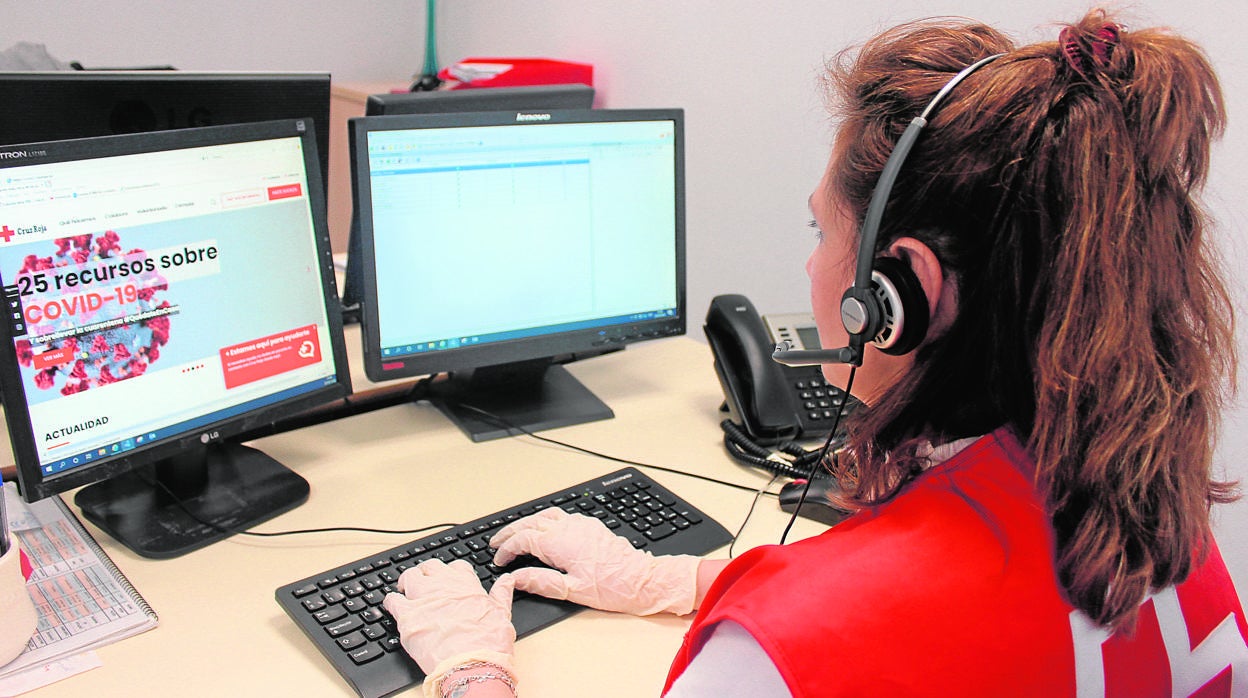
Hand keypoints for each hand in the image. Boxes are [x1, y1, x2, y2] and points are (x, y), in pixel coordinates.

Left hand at [381, 559, 515, 673]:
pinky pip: (392, 600)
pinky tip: (393, 606)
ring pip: (409, 577)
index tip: (448, 580)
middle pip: (429, 567)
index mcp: (466, 584)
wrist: (471, 665)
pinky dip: (391, 601)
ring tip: (406, 590)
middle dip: (426, 573)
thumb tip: (507, 580)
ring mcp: (424, 599)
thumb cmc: (488, 643)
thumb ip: (502, 593)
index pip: (455, 566)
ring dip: (407, 582)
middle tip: (425, 583)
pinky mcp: (407, 617)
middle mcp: (443, 587)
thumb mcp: (502, 614)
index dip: (450, 572)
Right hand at [490, 508, 700, 615]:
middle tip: (495, 542)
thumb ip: (540, 582)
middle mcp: (569, 528)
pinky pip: (561, 515)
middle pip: (530, 523)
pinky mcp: (591, 525)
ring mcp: (581, 524)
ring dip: (526, 522)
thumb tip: (515, 577)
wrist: (642, 579)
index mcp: (561, 543)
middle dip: (510, 531)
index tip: (498, 560)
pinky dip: (545, 520)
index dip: (507, 549)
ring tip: (514, 533)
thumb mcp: (572, 590)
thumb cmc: (611, 588)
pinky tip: (544, 529)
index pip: (523, 539)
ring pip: (545, 515)